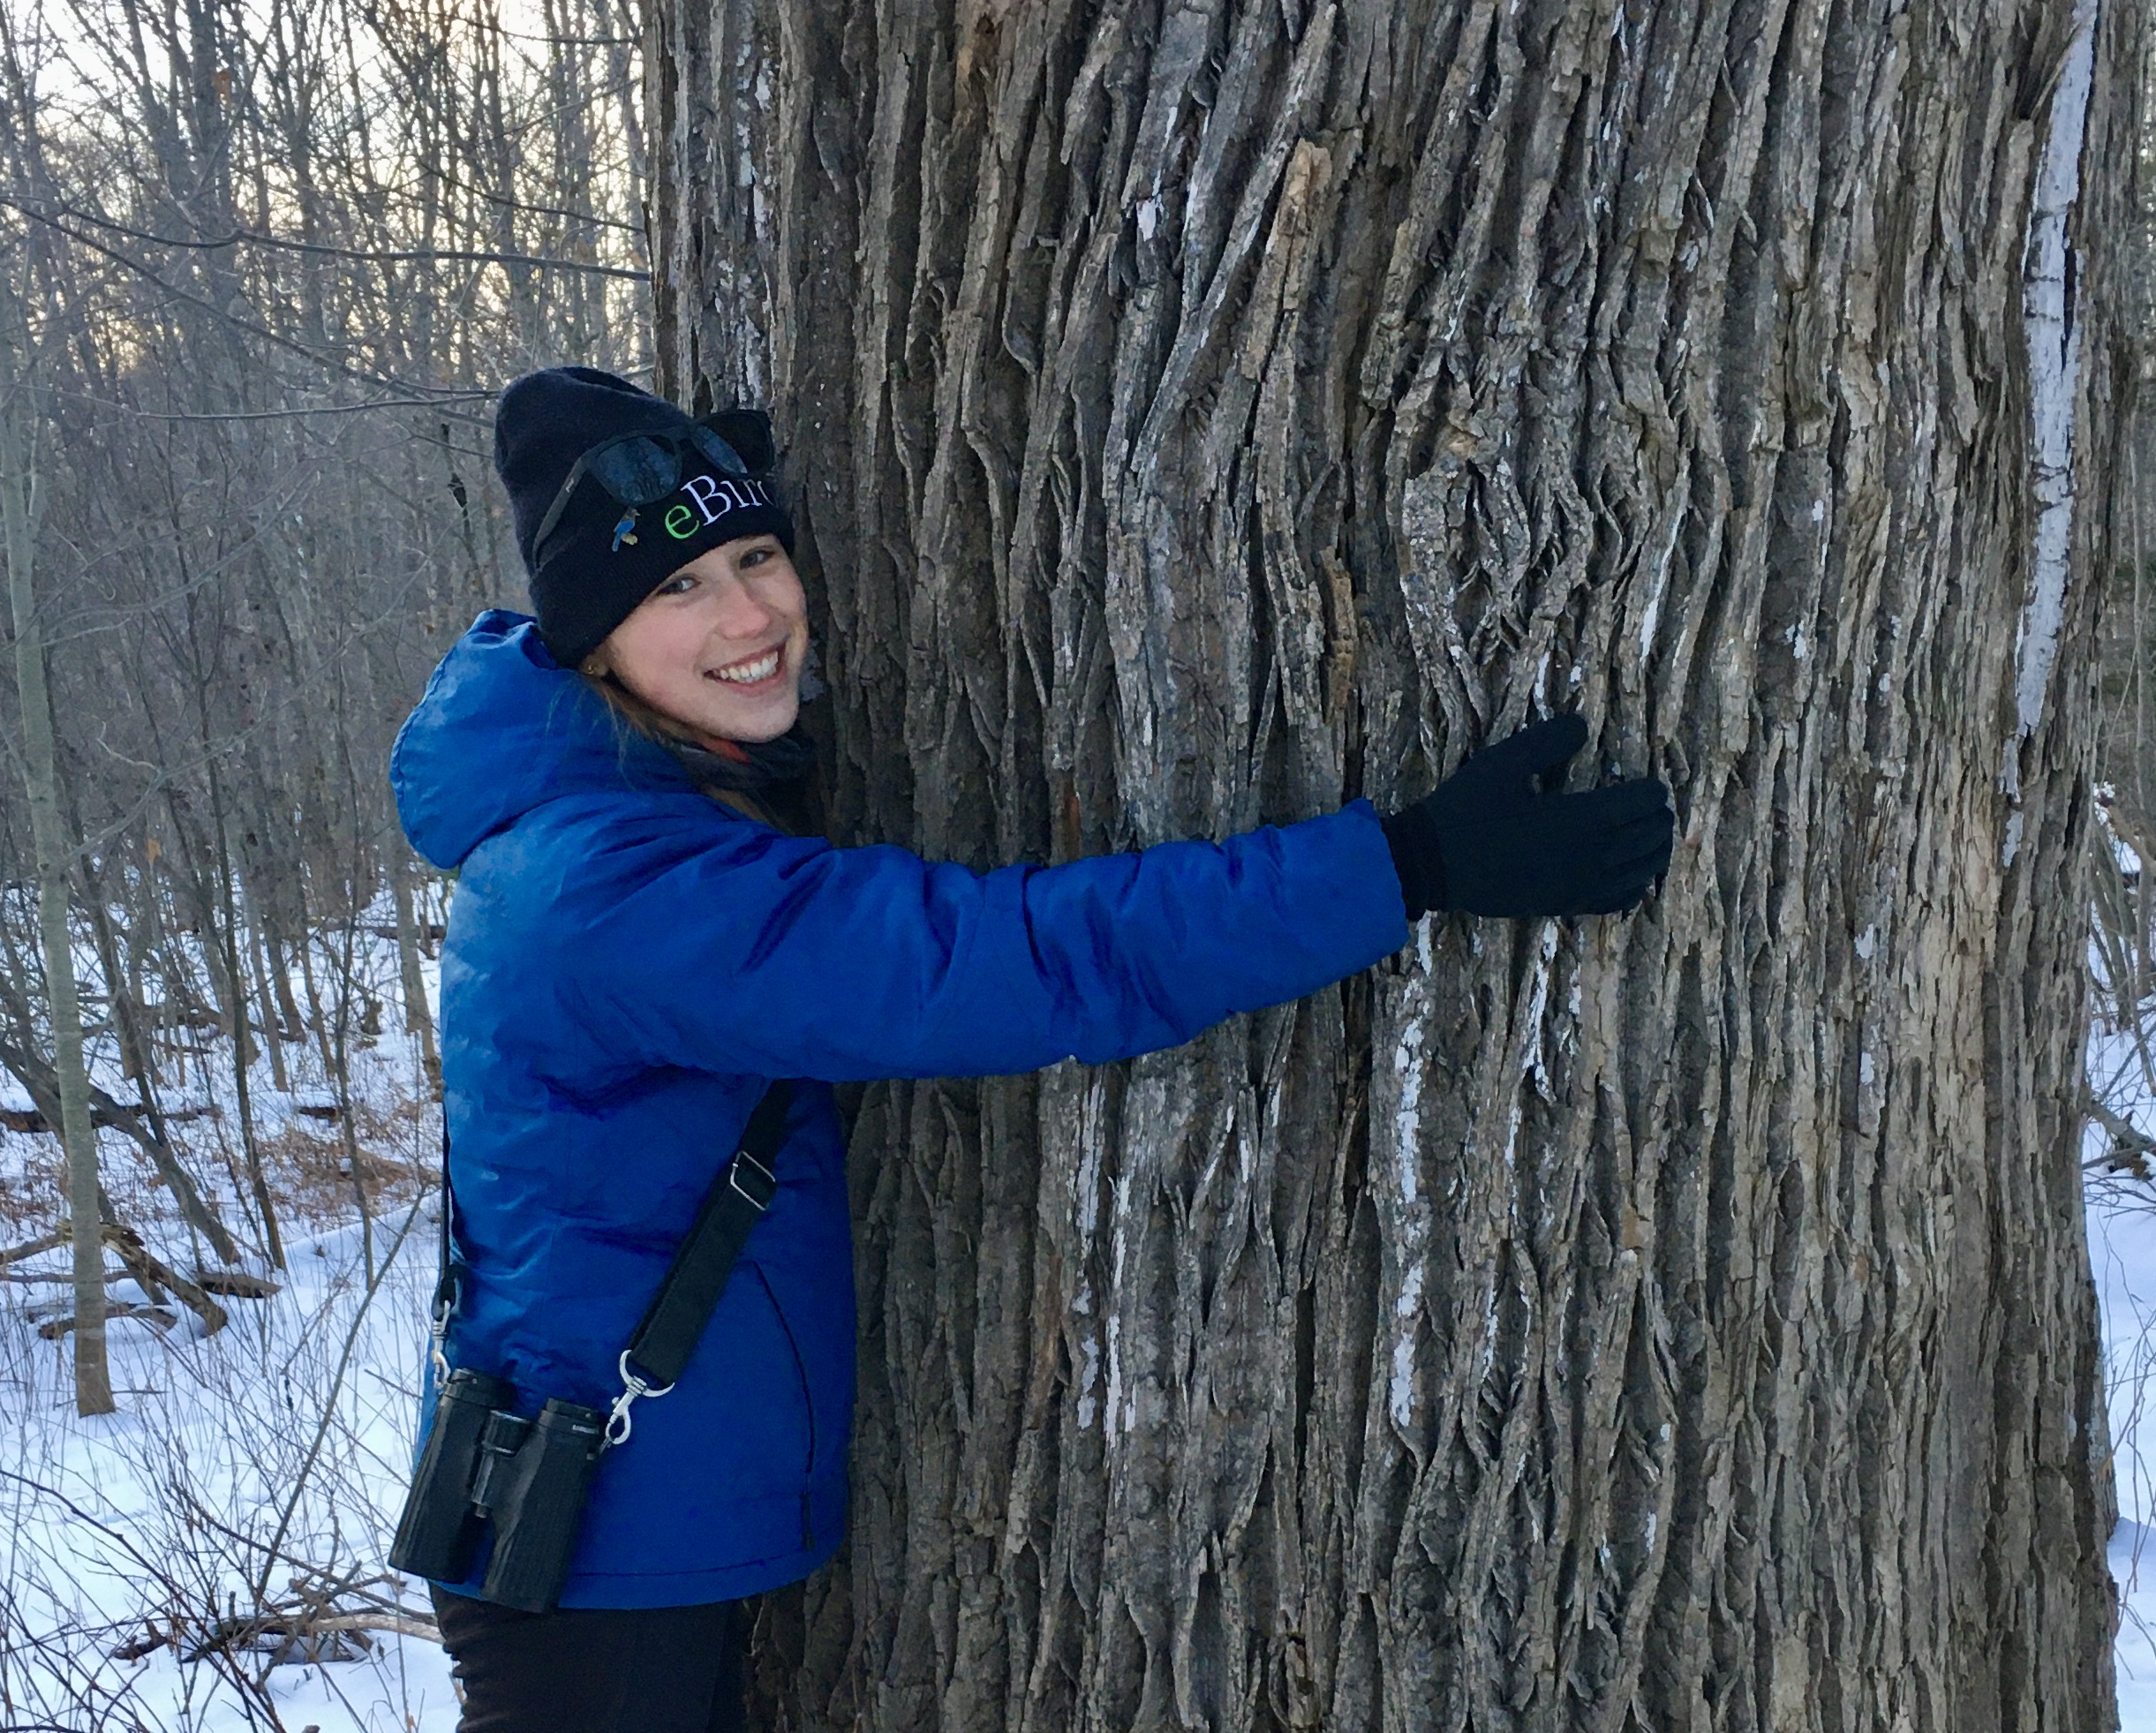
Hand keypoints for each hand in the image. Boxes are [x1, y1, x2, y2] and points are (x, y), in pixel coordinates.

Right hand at [1380, 714, 1672, 918]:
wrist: (1431, 865)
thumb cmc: (1466, 810)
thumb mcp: (1502, 761)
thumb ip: (1549, 740)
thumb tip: (1583, 726)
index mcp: (1581, 819)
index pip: (1641, 804)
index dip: (1652, 790)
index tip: (1651, 783)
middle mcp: (1591, 857)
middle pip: (1649, 838)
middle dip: (1659, 820)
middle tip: (1656, 807)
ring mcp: (1579, 886)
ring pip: (1641, 872)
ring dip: (1654, 852)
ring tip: (1654, 839)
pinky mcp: (1564, 905)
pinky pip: (1617, 901)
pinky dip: (1634, 887)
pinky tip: (1632, 877)